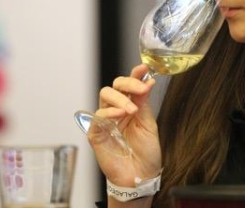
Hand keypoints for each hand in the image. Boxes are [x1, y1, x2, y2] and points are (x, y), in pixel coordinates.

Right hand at [88, 64, 161, 186]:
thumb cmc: (145, 153)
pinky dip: (109, 112)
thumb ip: (144, 102)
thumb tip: (147, 80)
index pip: (128, 85)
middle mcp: (116, 109)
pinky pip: (98, 116)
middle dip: (127, 83)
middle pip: (114, 86)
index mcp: (129, 105)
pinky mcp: (96, 132)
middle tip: (140, 89)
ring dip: (119, 98)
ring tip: (132, 109)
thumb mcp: (148, 124)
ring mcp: (105, 120)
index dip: (135, 75)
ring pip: (105, 95)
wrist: (140, 177)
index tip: (144, 68)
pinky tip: (120, 115)